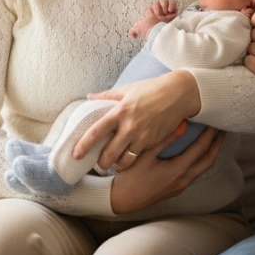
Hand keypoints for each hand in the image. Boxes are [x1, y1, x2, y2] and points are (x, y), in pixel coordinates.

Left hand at [74, 70, 200, 169]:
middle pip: (109, 154)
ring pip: (125, 161)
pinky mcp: (153, 142)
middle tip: (98, 164)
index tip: (76, 154)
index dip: (83, 145)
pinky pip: (138, 157)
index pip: (96, 132)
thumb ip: (106, 96)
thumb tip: (89, 97)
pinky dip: (131, 160)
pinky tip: (128, 159)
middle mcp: (129, 127)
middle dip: (101, 163)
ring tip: (113, 164)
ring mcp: (142, 136)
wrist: (178, 94)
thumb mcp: (127, 89)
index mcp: (119, 112)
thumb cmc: (151, 89)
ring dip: (117, 165)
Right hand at [109, 126, 222, 214]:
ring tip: (212, 138)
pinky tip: (196, 152)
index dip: (209, 135)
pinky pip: (195, 172)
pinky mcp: (176, 188)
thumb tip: (182, 124)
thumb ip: (164, 139)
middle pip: (208, 160)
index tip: (215, 122)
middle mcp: (183, 179)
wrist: (121, 200)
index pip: (200, 149)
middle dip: (217, 144)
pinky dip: (200, 160)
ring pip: (203, 168)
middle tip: (221, 129)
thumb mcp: (144, 155)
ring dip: (210, 152)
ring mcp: (181, 185)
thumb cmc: (129, 177)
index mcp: (177, 170)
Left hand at [128, 0, 178, 37]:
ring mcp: (166, 12)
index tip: (153, 16)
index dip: (152, 10)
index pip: (150, 7)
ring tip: (166, 13)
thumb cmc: (150, 30)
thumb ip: (133, 31)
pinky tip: (170, 11)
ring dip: (164, 6)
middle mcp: (159, 13)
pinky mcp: (174, 11)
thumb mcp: (140, 30)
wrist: (161, 30)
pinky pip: (172, 2)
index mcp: (151, 15)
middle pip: (157, 3)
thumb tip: (132, 35)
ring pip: (164, 1)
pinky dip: (171, 5)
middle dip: (158, 7)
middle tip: (159, 14)